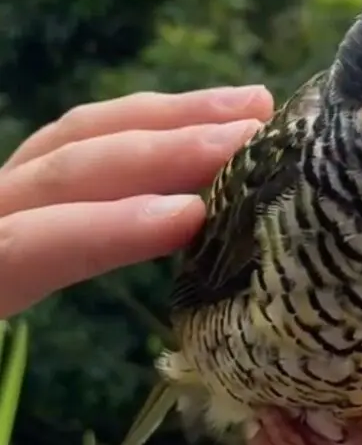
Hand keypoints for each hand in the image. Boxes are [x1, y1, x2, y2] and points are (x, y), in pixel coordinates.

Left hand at [0, 85, 272, 317]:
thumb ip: (34, 335)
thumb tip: (152, 291)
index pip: (26, 243)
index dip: (106, 228)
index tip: (194, 219)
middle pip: (61, 162)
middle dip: (162, 144)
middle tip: (253, 135)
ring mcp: (0, 200)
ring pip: (73, 135)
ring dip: (166, 117)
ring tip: (246, 110)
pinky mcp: (23, 196)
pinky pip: (78, 146)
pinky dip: (142, 129)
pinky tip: (191, 129)